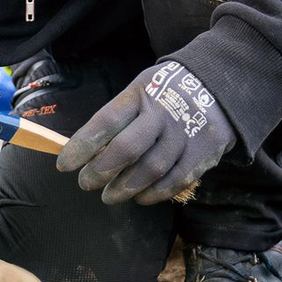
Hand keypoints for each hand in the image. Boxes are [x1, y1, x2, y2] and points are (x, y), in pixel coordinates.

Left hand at [56, 61, 235, 204]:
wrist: (218, 84)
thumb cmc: (166, 92)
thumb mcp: (140, 89)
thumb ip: (119, 117)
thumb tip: (88, 151)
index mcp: (141, 94)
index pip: (105, 122)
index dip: (82, 146)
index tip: (64, 165)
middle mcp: (163, 113)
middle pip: (127, 149)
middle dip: (101, 171)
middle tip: (86, 184)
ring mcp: (185, 133)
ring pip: (151, 169)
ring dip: (125, 188)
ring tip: (109, 196)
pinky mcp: (203, 152)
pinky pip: (176, 180)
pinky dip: (155, 193)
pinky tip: (139, 197)